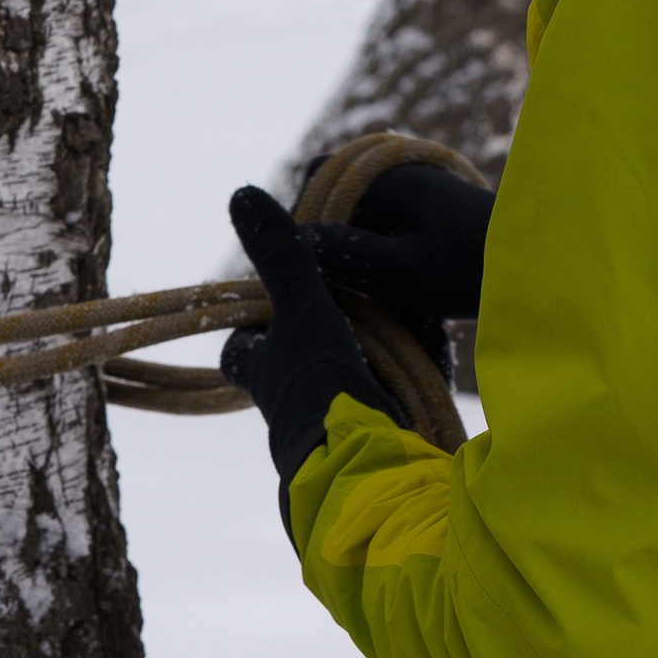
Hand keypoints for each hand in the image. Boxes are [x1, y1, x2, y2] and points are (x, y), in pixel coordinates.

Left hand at [221, 187, 402, 481]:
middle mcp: (286, 404)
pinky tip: (421, 364)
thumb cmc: (322, 385)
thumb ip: (282, 257)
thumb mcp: (304, 309)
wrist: (367, 466)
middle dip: (312, 344)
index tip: (264, 306)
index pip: (236, 352)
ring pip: (336, 382)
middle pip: (290, 367)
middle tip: (349, 306)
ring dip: (361, 361)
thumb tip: (241, 191)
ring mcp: (327, 424)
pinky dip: (393, 382)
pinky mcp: (368, 437)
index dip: (245, 330)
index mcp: (261, 372)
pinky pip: (376, 398)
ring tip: (395, 326)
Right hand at [309, 159, 493, 353]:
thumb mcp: (401, 270)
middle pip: (333, 197)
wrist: (541, 266)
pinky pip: (383, 223)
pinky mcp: (428, 208)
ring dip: (355, 248)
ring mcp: (414, 185)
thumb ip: (345, 253)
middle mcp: (396, 168)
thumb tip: (291, 241)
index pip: (313, 184)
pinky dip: (379, 250)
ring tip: (372, 292)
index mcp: (383, 173)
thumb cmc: (470, 270)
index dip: (303, 226)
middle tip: (343, 287)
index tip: (314, 272)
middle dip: (329, 239)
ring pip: (357, 213)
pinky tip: (396, 289)